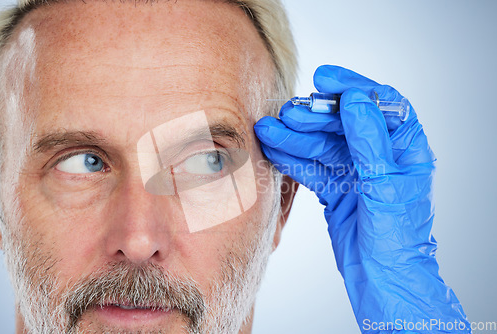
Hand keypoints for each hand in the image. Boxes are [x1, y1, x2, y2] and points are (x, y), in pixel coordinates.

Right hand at [255, 65, 469, 332]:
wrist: (383, 281)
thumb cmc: (397, 240)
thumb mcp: (386, 187)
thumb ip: (370, 142)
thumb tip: (355, 100)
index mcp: (405, 148)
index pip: (379, 104)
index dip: (351, 87)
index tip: (324, 78)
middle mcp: (380, 155)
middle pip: (343, 123)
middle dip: (313, 117)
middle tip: (287, 113)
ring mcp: (356, 171)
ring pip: (322, 145)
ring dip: (295, 137)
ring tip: (268, 129)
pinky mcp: (337, 188)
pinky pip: (312, 167)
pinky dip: (292, 158)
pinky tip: (273, 148)